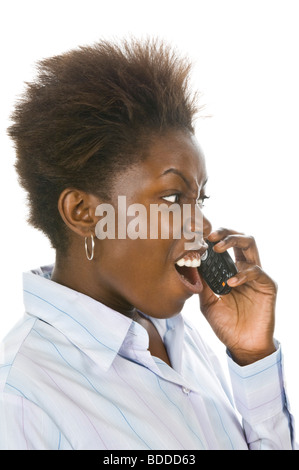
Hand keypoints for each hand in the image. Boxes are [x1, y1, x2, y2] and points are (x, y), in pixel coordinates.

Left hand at [199, 228, 276, 365]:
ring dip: (233, 241)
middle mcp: (245, 269)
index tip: (198, 238)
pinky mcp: (268, 286)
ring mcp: (257, 276)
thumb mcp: (207, 302)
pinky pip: (257, 271)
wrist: (242, 346)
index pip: (226, 245)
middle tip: (209, 236)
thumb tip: (192, 263)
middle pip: (240, 238)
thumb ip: (203, 283)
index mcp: (232, 270)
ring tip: (217, 249)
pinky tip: (230, 282)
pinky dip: (242, 273)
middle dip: (224, 232)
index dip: (214, 238)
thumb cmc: (226, 325)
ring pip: (251, 244)